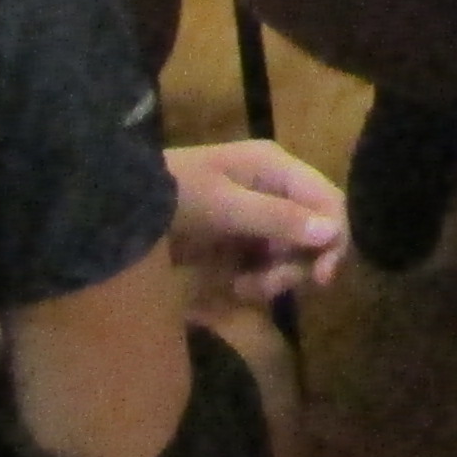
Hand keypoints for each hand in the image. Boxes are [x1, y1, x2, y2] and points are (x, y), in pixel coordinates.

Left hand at [166, 139, 347, 298]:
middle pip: (314, 233)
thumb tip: (332, 231)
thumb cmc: (173, 195)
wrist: (121, 207)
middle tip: (268, 287)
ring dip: (275, 278)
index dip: (335, 238)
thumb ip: (276, 218)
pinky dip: (257, 282)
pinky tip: (234, 287)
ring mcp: (258, 217)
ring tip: (243, 288)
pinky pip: (267, 266)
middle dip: (297, 265)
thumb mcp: (223, 205)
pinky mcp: (241, 242)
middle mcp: (275, 189)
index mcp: (275, 168)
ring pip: (292, 255)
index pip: (328, 201)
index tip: (321, 278)